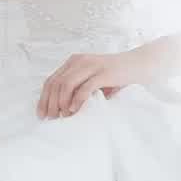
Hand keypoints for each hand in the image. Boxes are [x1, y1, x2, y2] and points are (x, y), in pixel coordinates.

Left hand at [36, 43, 159, 118]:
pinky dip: (77, 100)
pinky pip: (85, 87)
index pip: (51, 80)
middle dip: (50, 103)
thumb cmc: (115, 77)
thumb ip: (78, 89)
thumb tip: (63, 112)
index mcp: (73, 62)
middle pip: (55, 83)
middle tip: (51, 119)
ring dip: (61, 102)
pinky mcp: (103, 73)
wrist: (138, 65)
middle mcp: (79, 61)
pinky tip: (74, 111)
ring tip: (63, 116)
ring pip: (66, 84)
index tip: (41, 115)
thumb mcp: (92, 80)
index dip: (43, 98)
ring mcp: (91, 66)